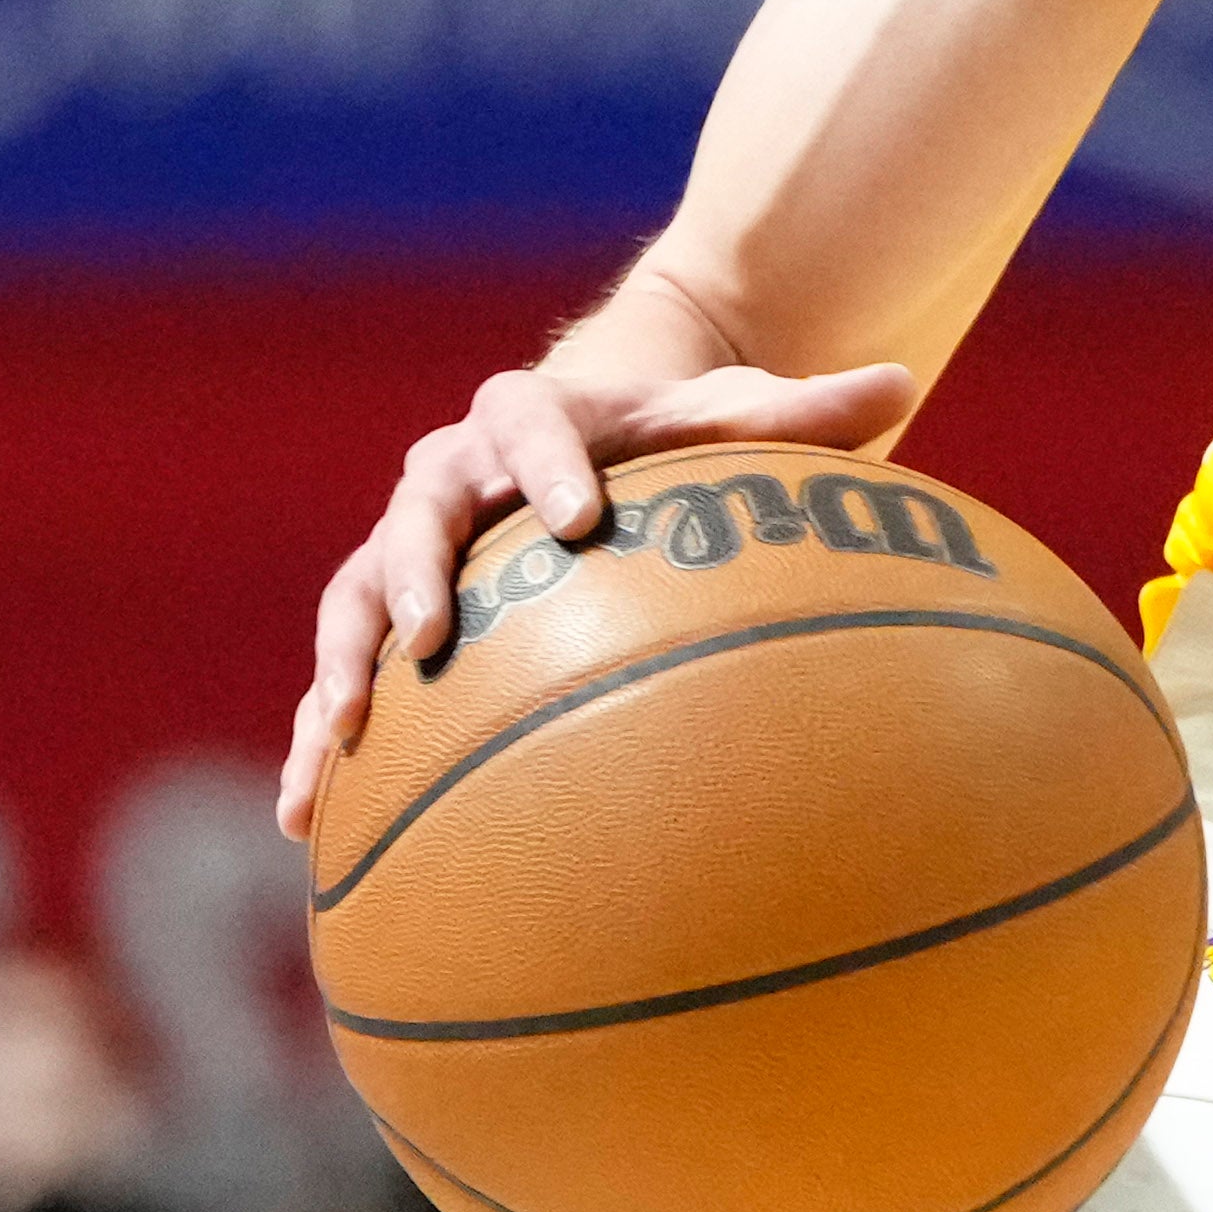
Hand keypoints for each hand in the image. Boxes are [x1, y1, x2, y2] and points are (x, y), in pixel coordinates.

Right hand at [273, 351, 919, 838]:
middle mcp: (449, 476)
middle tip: (428, 637)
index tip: (579, 517)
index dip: (545, 463)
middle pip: (413, 513)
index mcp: (531, 417)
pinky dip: (323, 741)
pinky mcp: (386, 619)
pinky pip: (342, 677)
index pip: (526, 422)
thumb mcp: (733, 416)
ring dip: (341, 666)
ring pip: (351, 600)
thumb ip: (806, 410)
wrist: (584, 444)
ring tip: (339, 738)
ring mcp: (406, 548)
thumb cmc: (670, 435)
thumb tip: (904, 386)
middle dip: (414, 572)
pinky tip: (308, 825)